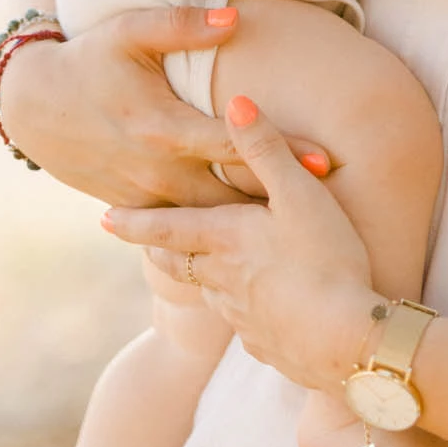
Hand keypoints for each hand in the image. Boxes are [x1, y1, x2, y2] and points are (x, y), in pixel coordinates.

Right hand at [0, 4, 333, 207]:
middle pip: (230, 198)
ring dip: (251, 229)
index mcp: (162, 127)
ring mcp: (144, 196)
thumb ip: (183, 24)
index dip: (282, 152)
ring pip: (207, 223)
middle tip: (330, 211)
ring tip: (305, 235)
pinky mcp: (134, 209)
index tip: (327, 161)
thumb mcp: (130, 31)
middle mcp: (156, 170)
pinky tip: (255, 249)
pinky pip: (182, 230)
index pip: (235, 146)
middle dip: (277, 206)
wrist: (34, 108)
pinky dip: (215, 237)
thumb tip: (234, 17)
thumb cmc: (90, 60)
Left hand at [103, 98, 378, 389]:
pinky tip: (265, 310)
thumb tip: (235, 101)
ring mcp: (241, 317)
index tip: (102, 218)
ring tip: (207, 273)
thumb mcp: (300, 195)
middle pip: (178, 264)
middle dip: (158, 252)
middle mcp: (221, 280)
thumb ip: (266, 149)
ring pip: (210, 294)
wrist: (345, 340)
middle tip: (143, 247)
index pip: (165, 228)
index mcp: (224, 239)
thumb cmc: (325, 259)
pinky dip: (247, 311)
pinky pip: (246, 324)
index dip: (133, 222)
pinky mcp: (265, 345)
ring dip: (203, 281)